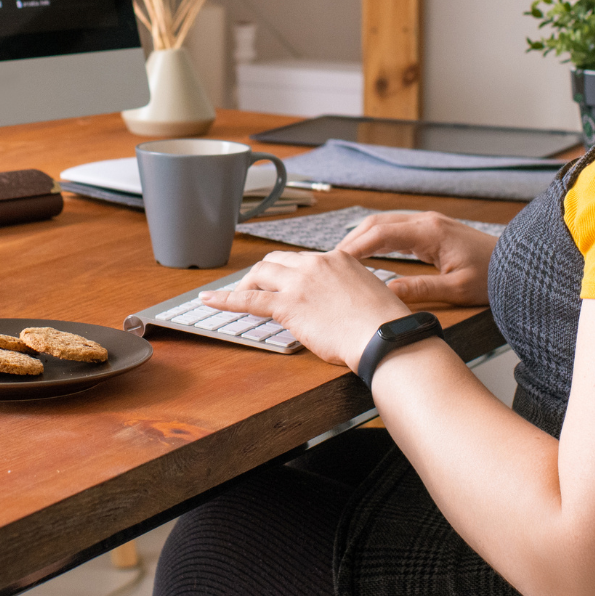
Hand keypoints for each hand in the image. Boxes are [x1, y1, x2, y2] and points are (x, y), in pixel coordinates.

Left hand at [197, 250, 412, 366]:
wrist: (385, 337)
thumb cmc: (384, 325)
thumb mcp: (368, 295)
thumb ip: (348, 292)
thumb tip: (340, 306)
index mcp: (338, 258)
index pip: (303, 260)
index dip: (289, 273)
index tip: (284, 284)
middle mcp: (316, 263)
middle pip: (276, 261)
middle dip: (263, 274)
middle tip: (255, 289)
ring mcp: (300, 282)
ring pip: (260, 273)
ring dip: (246, 284)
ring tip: (236, 297)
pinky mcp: (288, 305)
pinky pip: (248, 299)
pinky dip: (225, 299)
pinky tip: (209, 300)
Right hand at [335, 212, 496, 305]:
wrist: (515, 265)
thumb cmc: (492, 276)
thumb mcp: (456, 289)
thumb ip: (419, 289)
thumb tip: (385, 292)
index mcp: (430, 232)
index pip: (381, 233)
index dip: (355, 246)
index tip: (336, 260)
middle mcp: (427, 222)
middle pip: (378, 223)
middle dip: (352, 239)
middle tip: (332, 260)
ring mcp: (429, 223)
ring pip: (385, 223)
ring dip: (363, 237)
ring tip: (343, 258)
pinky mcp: (432, 230)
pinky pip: (396, 229)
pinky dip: (377, 239)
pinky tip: (367, 253)